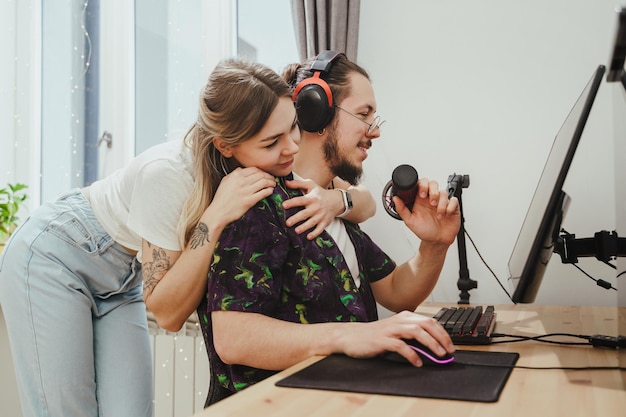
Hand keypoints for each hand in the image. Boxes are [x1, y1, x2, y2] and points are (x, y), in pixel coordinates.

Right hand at [208, 167, 274, 223]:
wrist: (218, 212)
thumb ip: (233, 174)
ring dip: (271, 183)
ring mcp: (246, 191)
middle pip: (261, 174)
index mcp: (236, 175)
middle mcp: (241, 182)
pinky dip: (269, 191)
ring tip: (273, 184)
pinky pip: (263, 193)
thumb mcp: (225, 181)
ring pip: (264, 182)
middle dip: (268, 176)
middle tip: (272, 179)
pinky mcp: (249, 201)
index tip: (265, 174)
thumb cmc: (221, 199)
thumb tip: (241, 169)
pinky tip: (270, 191)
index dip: (262, 171)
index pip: (254, 169)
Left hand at [282, 178, 341, 239]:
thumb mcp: (311, 185)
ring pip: (312, 222)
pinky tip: (308, 237)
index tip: (283, 205)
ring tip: (296, 231)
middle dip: (296, 218)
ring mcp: (321, 215)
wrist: (336, 200)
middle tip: (287, 223)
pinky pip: (320, 229)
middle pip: (305, 214)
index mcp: (311, 198)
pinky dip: (315, 233)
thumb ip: (298, 184)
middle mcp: (316, 207)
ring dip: (304, 227)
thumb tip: (285, 182)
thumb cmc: (320, 193)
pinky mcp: (325, 222)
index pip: (300, 200)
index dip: (292, 202)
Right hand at [340, 311, 454, 366]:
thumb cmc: (374, 336)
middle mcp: (399, 320)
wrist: (350, 337)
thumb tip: (433, 349)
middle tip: (449, 351)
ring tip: (439, 355)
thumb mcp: (396, 333)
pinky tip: (418, 362)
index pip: (429, 321)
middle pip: (426, 324)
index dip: (443, 333)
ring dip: (431, 344)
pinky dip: (412, 355)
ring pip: (416, 332)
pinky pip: (401, 346)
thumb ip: (412, 337)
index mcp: (404, 317)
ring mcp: (391, 329)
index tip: (450, 345)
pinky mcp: (382, 340)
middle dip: (441, 337)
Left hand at [393, 177, 459, 245]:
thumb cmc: (424, 231)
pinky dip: (450, 206)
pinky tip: (446, 214)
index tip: (421, 194)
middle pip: (433, 183)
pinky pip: (454, 200)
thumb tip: (395, 199)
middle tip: (431, 203)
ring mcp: (442, 202)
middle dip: (433, 191)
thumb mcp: (410, 221)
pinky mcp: (452, 207)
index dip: (422, 185)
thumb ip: (402, 209)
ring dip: (441, 203)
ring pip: (443, 192)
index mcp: (421, 200)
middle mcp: (431, 199)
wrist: (436, 241)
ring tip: (439, 215)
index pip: (422, 184)